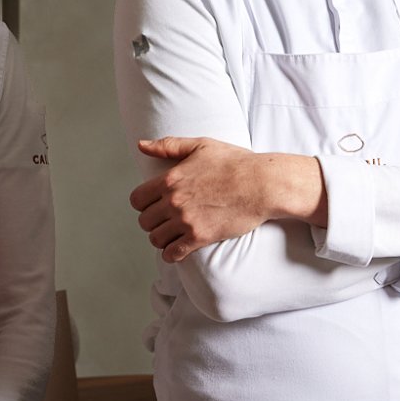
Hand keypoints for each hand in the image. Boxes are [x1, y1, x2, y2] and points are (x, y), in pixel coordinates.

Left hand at [130, 137, 322, 261]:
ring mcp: (186, 220)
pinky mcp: (200, 237)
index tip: (153, 205)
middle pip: (145, 221)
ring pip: (156, 239)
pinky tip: (176, 250)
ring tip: (170, 235)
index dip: (143, 204)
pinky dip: (171, 254)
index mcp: (170, 179)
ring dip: (161, 238)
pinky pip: (173, 253)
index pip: (137, 200)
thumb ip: (168, 146)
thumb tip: (141, 145)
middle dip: (152, 222)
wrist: (262, 184)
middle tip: (164, 221)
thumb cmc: (235, 162)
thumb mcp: (201, 145)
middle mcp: (174, 201)